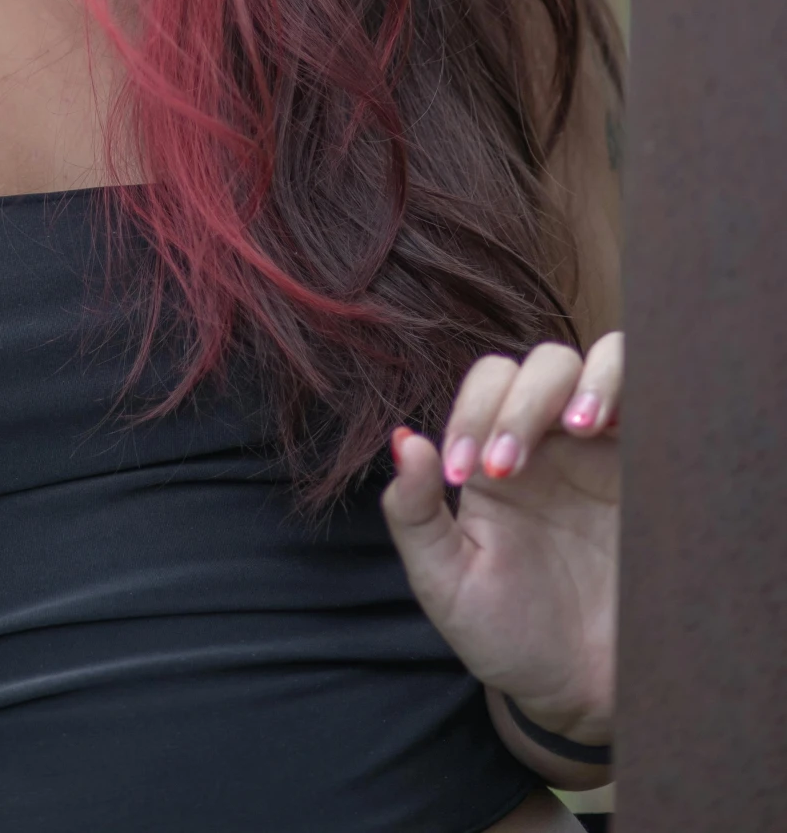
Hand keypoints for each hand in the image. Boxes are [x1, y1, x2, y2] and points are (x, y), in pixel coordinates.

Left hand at [380, 333, 620, 745]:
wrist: (583, 695)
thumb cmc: (509, 636)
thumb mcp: (446, 583)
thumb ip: (416, 514)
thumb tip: (403, 438)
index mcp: (497, 455)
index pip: (487, 387)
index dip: (474, 412)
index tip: (466, 474)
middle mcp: (554, 442)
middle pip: (541, 366)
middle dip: (520, 403)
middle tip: (509, 468)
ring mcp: (609, 453)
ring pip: (600, 363)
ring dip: (583, 381)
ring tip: (577, 426)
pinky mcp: (655, 471)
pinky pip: (652, 399)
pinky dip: (631, 389)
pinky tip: (611, 426)